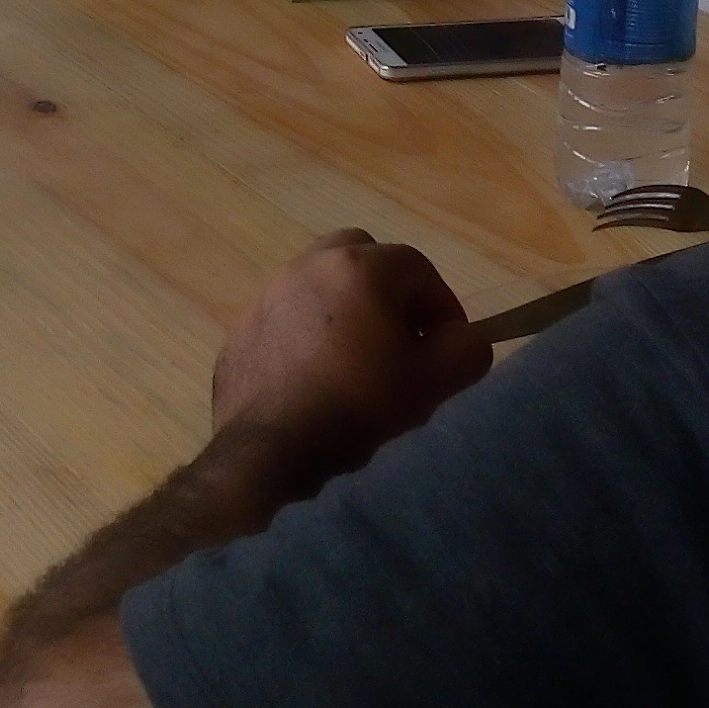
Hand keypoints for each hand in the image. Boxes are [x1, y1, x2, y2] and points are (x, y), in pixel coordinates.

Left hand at [208, 231, 486, 480]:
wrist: (267, 449)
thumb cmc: (356, 406)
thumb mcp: (430, 384)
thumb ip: (466, 351)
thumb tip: (464, 338)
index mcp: (359, 269)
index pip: (418, 268)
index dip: (442, 306)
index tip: (445, 347)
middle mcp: (310, 265)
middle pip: (364, 259)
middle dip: (390, 293)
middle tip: (400, 340)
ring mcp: (269, 293)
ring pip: (323, 284)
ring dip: (347, 310)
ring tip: (356, 361)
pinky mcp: (242, 326)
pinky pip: (289, 316)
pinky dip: (309, 333)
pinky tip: (315, 377)